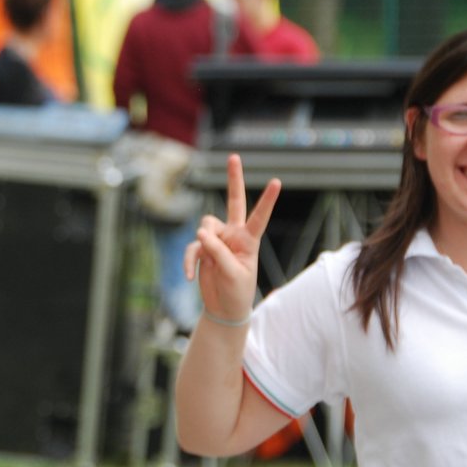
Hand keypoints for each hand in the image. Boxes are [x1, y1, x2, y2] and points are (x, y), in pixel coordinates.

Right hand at [184, 153, 280, 322]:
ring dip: (202, 243)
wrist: (224, 309)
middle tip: (234, 156)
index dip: (267, 200)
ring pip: (205, 225)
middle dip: (234, 179)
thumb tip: (200, 232)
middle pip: (234, 201)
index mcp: (249, 240)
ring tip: (206, 263)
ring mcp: (217, 239)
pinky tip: (190, 276)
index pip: (259, 217)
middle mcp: (234, 234)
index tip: (277, 182)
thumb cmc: (236, 292)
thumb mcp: (232, 274)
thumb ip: (218, 251)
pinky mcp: (202, 248)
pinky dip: (189, 261)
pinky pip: (192, 248)